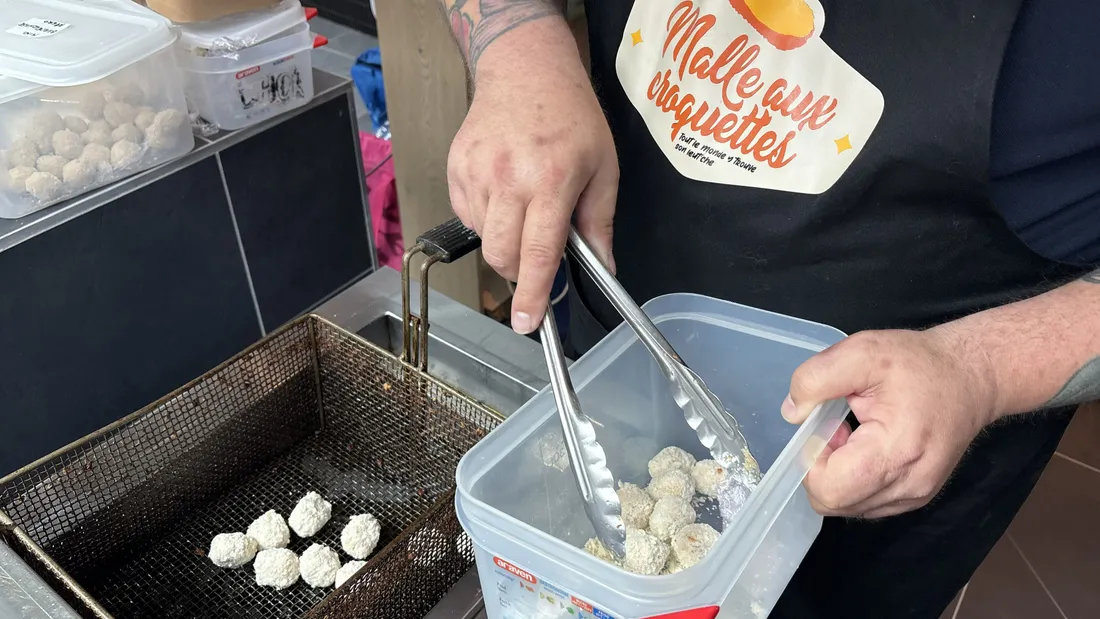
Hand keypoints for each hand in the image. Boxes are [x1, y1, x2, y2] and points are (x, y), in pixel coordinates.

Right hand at [448, 41, 618, 333]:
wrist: (524, 69)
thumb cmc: (571, 116)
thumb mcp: (603, 168)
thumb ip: (600, 223)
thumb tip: (604, 268)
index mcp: (551, 180)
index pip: (539, 253)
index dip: (534, 294)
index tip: (527, 322)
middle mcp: (508, 178)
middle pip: (502, 255)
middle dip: (518, 272)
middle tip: (536, 256)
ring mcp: (476, 173)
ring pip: (484, 238)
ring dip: (504, 239)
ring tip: (523, 204)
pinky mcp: (455, 169)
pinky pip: (468, 216)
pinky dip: (487, 218)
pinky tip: (503, 190)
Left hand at [781, 327, 998, 517]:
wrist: (972, 376)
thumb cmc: (919, 363)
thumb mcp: (861, 351)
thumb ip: (816, 379)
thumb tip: (792, 414)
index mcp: (896, 452)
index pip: (830, 490)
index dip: (811, 460)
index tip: (823, 427)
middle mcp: (909, 486)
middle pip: (834, 504)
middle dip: (820, 468)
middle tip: (836, 430)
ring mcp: (915, 497)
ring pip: (848, 507)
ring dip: (836, 475)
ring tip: (852, 436)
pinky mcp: (916, 497)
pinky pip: (865, 503)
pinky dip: (853, 480)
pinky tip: (864, 448)